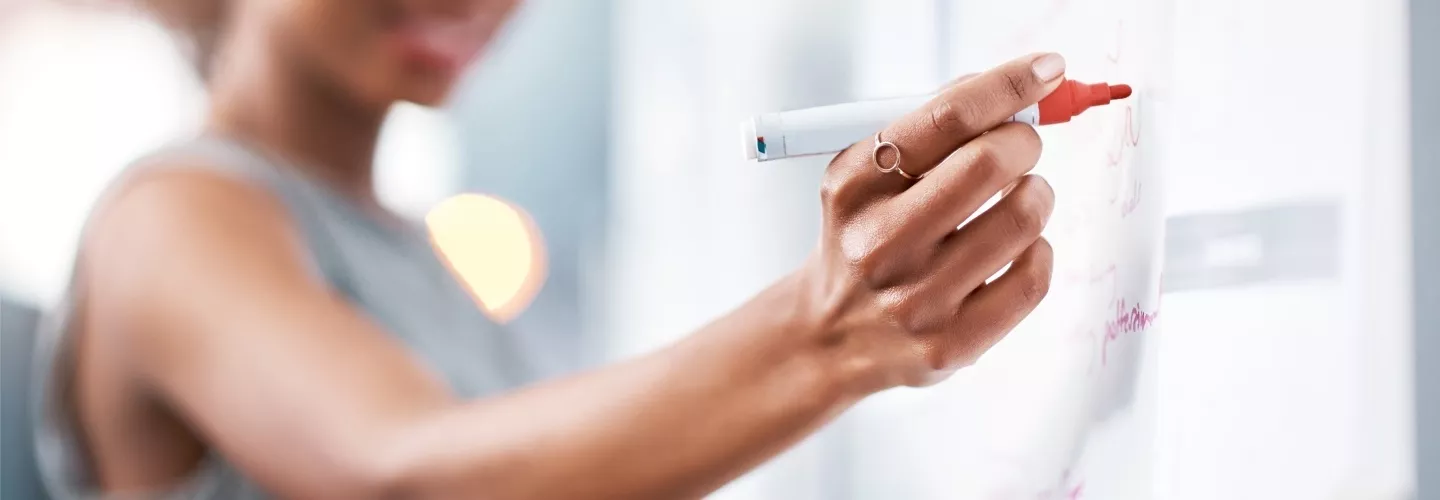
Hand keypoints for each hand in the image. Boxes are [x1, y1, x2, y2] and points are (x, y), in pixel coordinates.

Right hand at [796, 53, 1065, 392]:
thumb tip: (1012, 91)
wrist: (830, 332)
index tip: (1046, 70)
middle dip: (1024, 141)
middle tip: (1021, 145)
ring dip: (1037, 194)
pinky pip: (1034, 278)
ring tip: (1019, 197)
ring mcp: (915, 298)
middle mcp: (879, 242)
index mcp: (856, 186)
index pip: (947, 116)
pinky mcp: (950, 343)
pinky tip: (1018, 247)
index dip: (1009, 85)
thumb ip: (930, 128)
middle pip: (988, 162)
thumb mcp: (868, 176)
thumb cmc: (865, 237)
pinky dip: (1040, 250)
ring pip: (1023, 219)